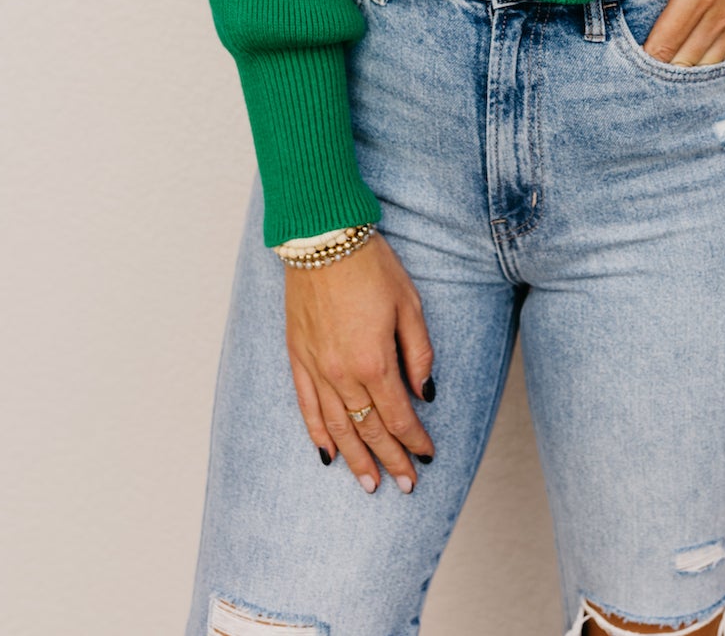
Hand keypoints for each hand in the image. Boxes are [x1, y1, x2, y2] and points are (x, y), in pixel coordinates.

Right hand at [284, 229, 434, 495]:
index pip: (399, 416)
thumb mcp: (410, 304)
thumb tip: (426, 393)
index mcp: (375, 361)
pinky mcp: (297, 357)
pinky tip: (328, 454)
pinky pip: (307, 406)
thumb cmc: (372, 266)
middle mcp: (343, 374)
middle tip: (404, 486)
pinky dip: (317, 434)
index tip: (426, 457)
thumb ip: (419, 353)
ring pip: (337, 427)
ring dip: (355, 459)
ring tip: (369, 484)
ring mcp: (316, 368)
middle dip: (389, 459)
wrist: (323, 238)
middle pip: (369, 429)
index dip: (414, 441)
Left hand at [617, 0, 724, 65]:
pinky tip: (697, 59)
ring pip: (707, 63)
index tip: (625, 60)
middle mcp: (720, 13)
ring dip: (684, 68)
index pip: (665, 41)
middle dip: (658, 68)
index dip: (643, 56)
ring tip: (662, 68)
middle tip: (637, 67)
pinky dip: (711, 62)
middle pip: (683, 59)